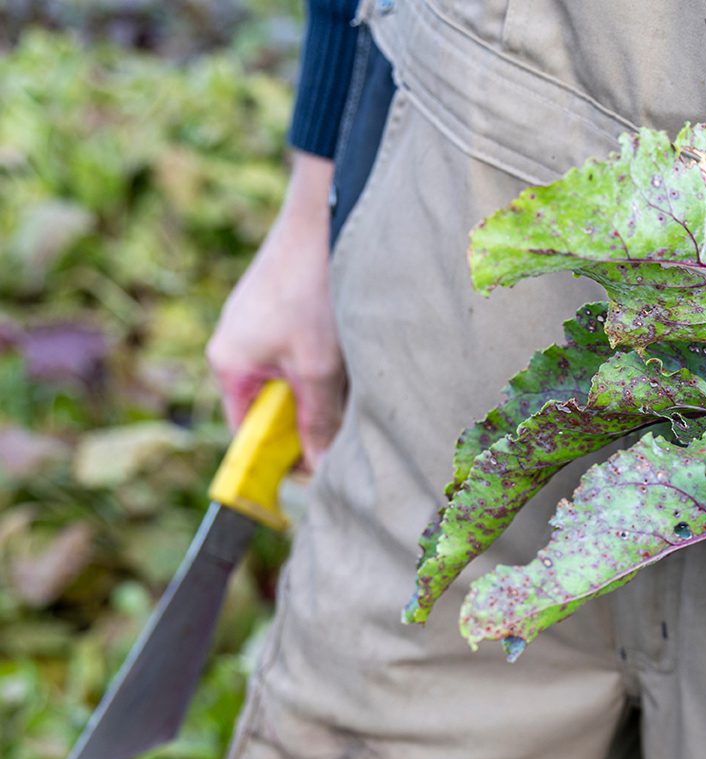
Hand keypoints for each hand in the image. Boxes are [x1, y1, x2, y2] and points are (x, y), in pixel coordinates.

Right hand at [207, 152, 344, 469]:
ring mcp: (260, 325)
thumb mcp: (318, 367)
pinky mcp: (285, 309)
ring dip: (327, 393)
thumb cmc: (312, 288)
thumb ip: (317, 419)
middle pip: (274, 409)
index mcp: (229, 364)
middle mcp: (238, 346)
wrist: (324, 214)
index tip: (313, 478)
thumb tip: (319, 466)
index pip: (246, 433)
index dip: (277, 460)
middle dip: (310, 424)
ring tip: (356, 389)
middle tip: (350, 437)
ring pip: (296, 382)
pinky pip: (305, 354)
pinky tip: (357, 358)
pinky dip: (330, 365)